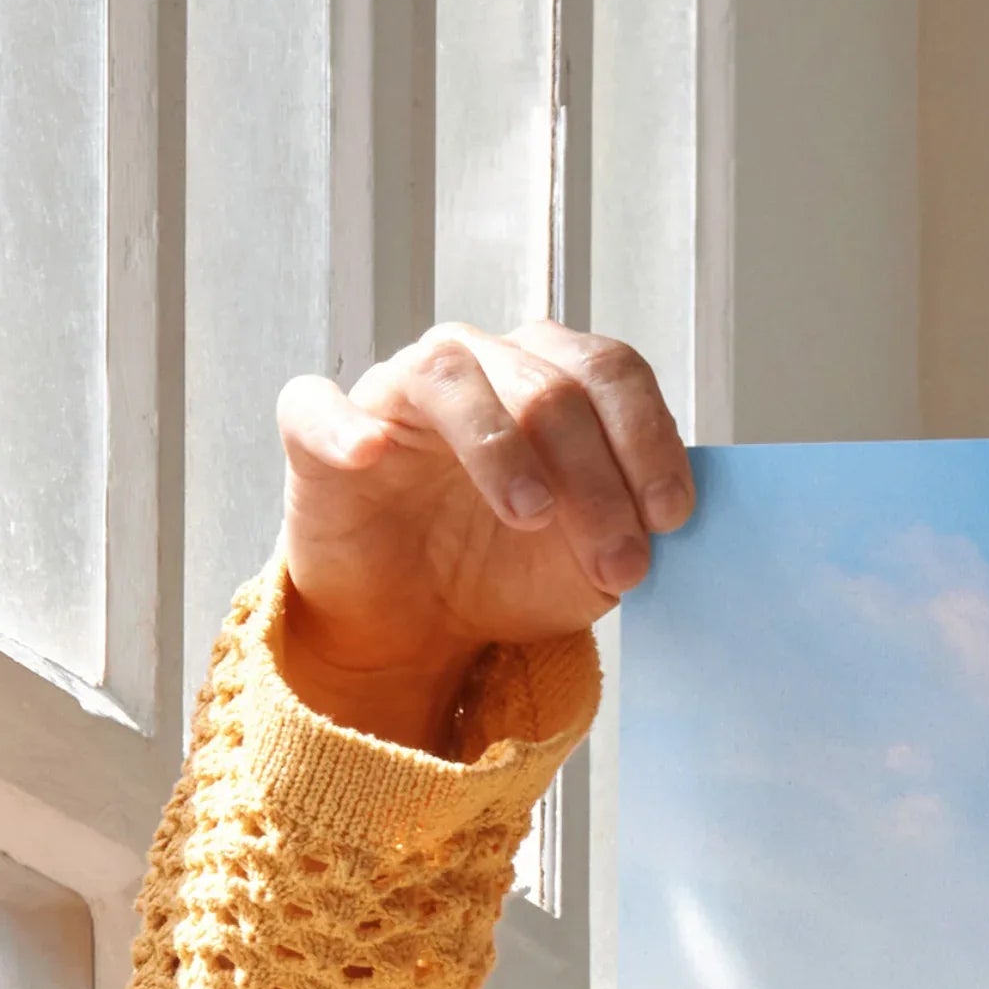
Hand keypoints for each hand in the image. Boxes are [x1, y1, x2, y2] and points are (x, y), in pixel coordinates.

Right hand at [271, 323, 691, 750]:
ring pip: (450, 377)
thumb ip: (630, 530)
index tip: (670, 517)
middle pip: (548, 385)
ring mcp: (397, 391)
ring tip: (532, 515)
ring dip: (501, 447)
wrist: (418, 622)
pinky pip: (318, 406)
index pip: (611, 372)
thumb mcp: (590, 564)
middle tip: (618, 562)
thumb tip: (664, 521)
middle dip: (595, 479)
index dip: (648, 438)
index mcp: (552, 379)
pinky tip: (371, 454)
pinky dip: (344, 425)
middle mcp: (479, 365)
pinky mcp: (319, 431)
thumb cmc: (507, 570)